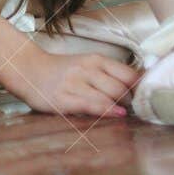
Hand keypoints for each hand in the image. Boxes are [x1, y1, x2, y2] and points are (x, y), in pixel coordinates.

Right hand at [6, 45, 140, 118]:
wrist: (28, 70)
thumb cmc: (61, 71)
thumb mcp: (86, 65)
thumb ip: (108, 74)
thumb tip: (137, 87)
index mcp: (95, 60)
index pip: (128, 74)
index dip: (140, 88)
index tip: (144, 98)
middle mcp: (87, 69)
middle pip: (121, 87)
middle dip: (132, 101)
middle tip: (136, 110)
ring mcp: (75, 84)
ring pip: (109, 96)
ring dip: (123, 107)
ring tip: (128, 114)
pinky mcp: (65, 99)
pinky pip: (92, 105)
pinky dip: (108, 111)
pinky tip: (118, 114)